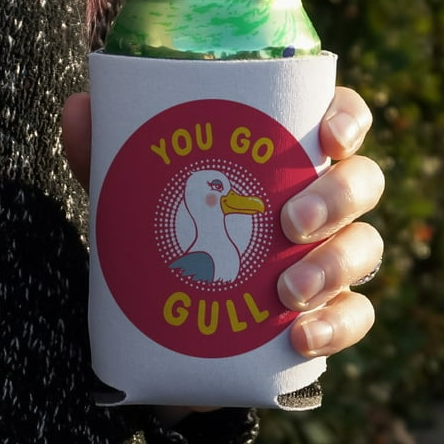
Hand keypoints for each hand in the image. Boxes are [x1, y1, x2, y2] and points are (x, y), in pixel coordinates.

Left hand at [62, 87, 384, 360]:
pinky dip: (337, 326)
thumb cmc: (165, 236)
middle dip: (338, 197)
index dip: (348, 119)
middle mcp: (318, 201)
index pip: (337, 121)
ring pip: (366, 248)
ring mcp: (327, 257)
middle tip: (290, 222)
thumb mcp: (133, 198)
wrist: (169, 325)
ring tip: (287, 292)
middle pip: (363, 181)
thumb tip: (78, 107)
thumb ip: (108, 156)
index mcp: (284, 158)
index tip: (327, 134)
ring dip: (335, 265)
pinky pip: (355, 317)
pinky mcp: (325, 313)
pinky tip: (300, 336)